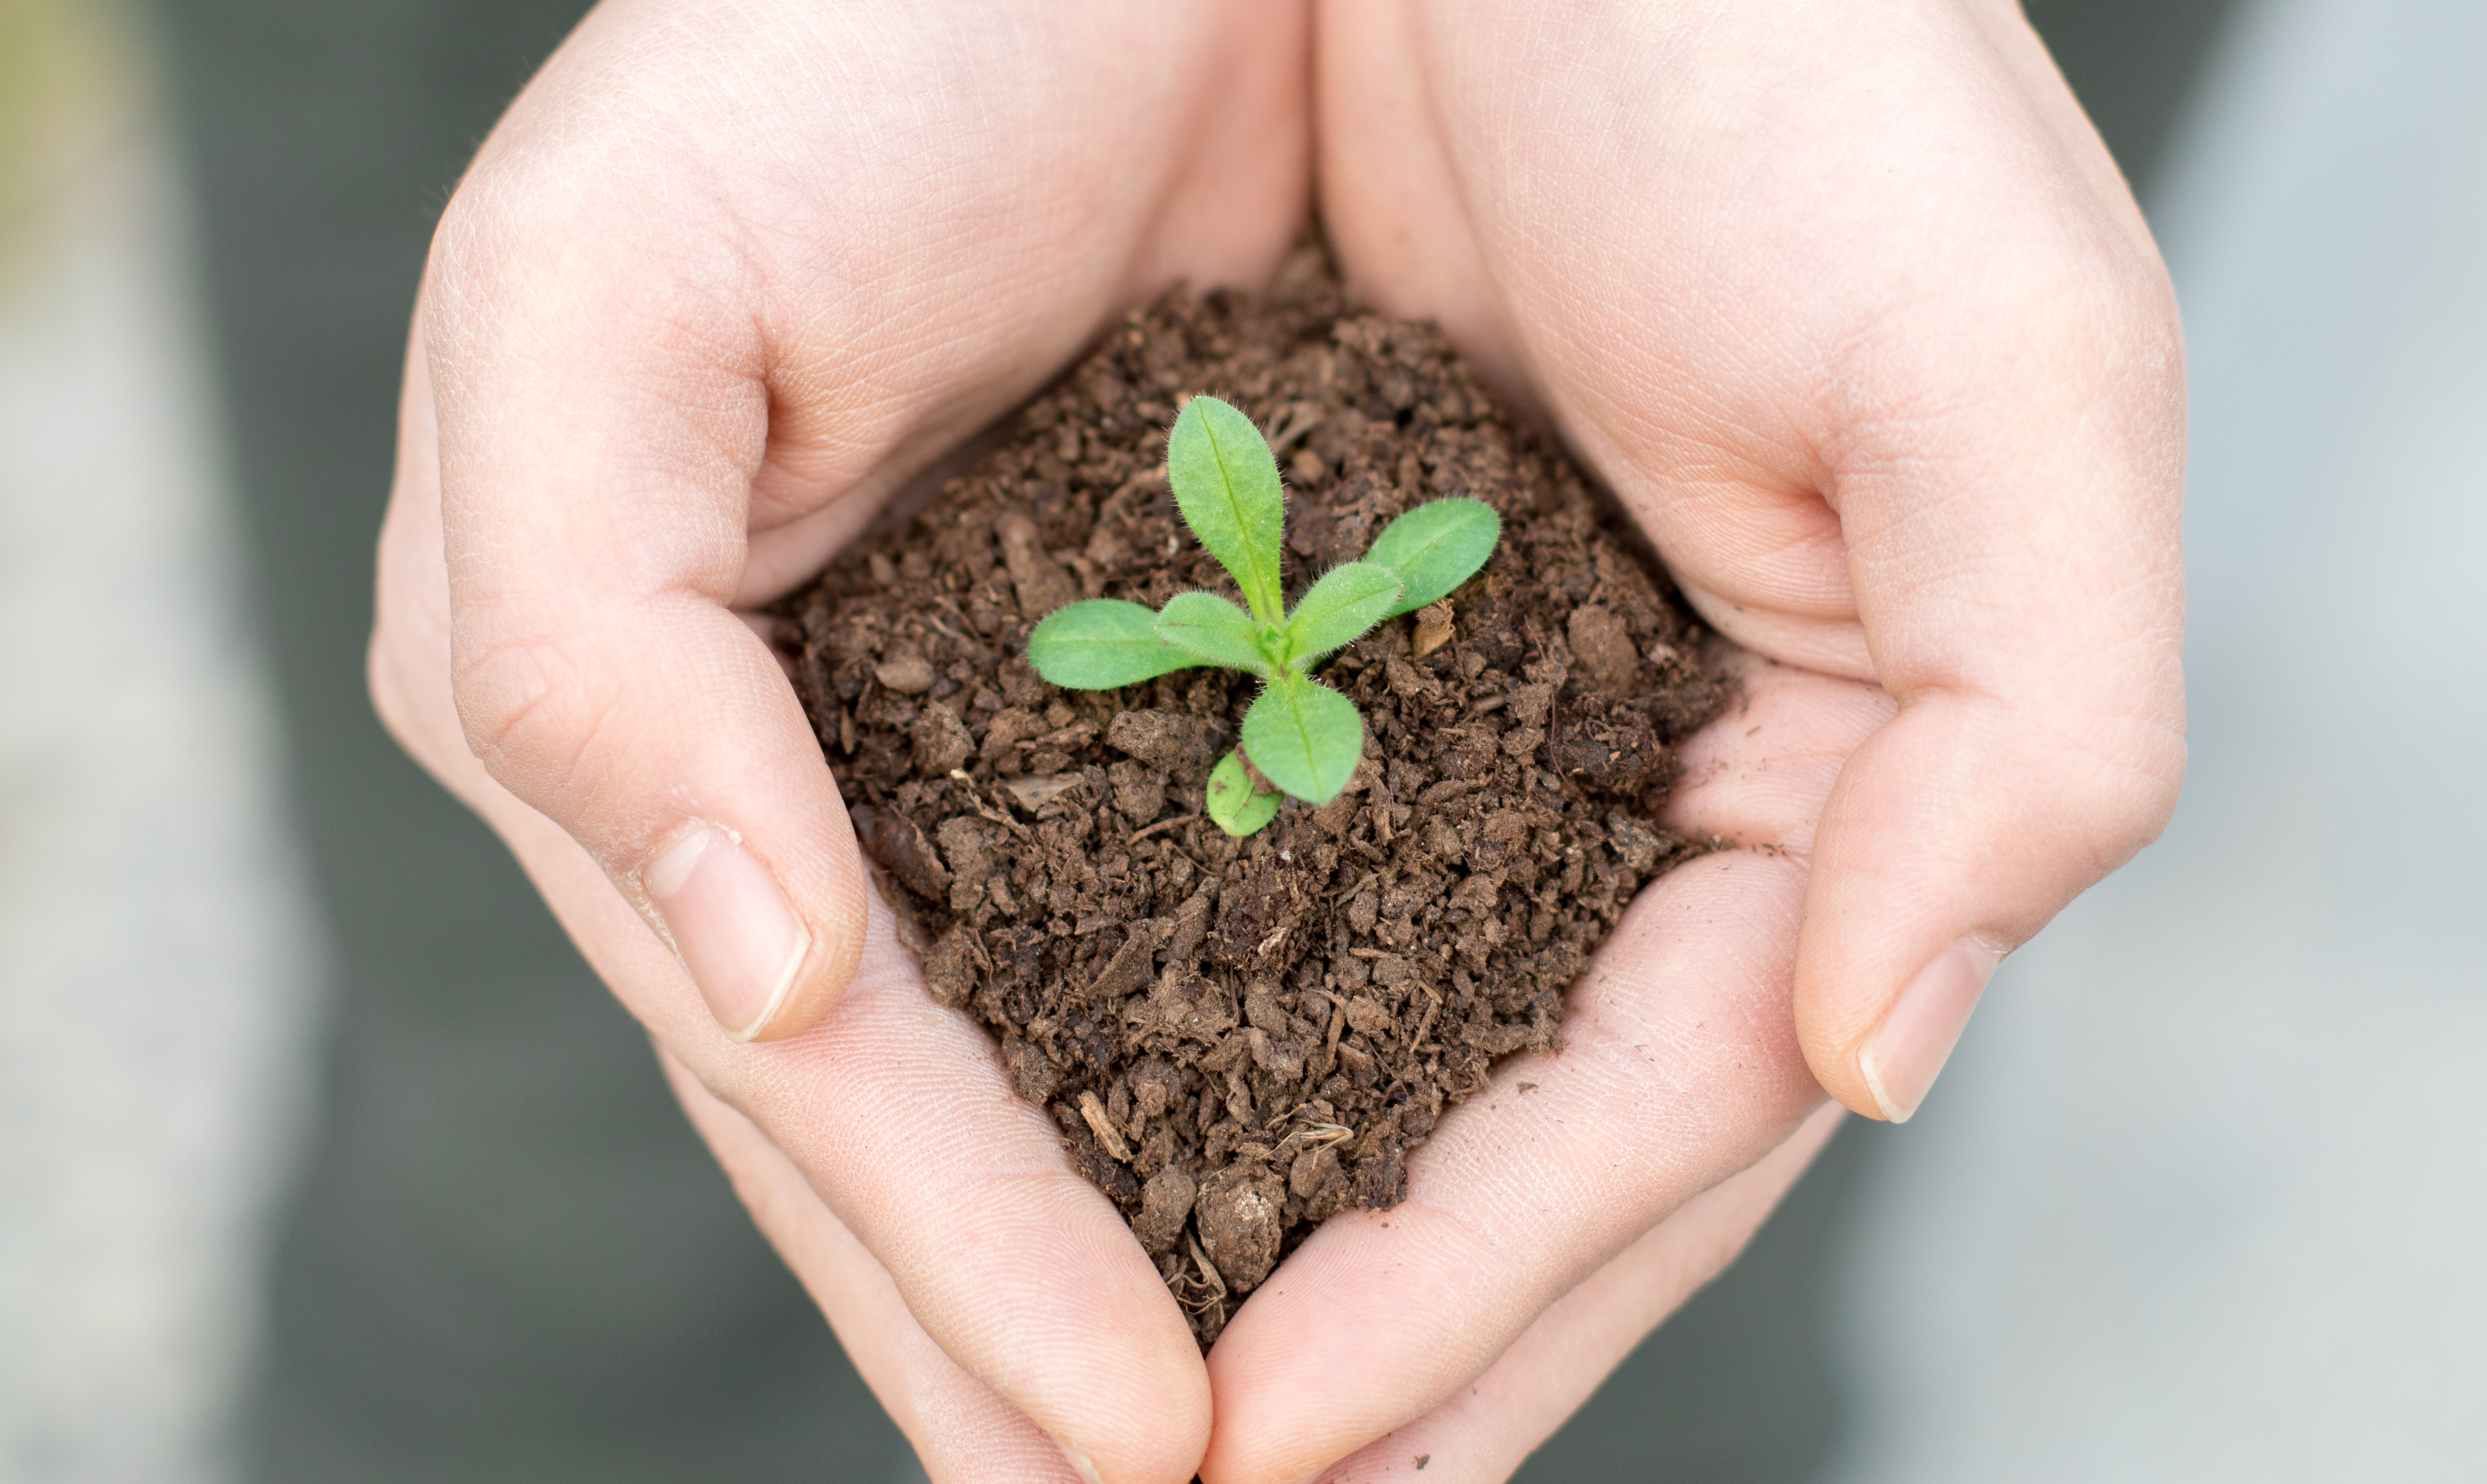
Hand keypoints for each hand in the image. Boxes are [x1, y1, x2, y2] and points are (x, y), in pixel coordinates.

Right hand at [372, 1, 1309, 1475]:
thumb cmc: (832, 31)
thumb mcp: (587, 303)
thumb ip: (573, 647)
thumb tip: (758, 978)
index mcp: (721, 722)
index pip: (839, 1068)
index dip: (965, 1264)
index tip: (1131, 1439)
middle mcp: (913, 762)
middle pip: (1004, 1120)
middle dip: (1085, 1339)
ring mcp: (1106, 727)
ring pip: (1180, 1062)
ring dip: (1276, 1265)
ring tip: (1343, 1457)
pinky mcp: (1302, 651)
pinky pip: (1356, 919)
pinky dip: (1405, 1078)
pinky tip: (1436, 1235)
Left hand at [1194, 1, 2185, 1476]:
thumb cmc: (1802, 68)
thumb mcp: (2008, 369)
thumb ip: (2024, 735)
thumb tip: (1873, 1057)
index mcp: (1800, 771)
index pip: (1653, 1109)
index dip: (1489, 1293)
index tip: (1285, 1440)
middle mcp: (1606, 782)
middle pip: (1481, 1133)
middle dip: (1349, 1343)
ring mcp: (1432, 723)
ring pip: (1321, 1045)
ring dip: (1208, 1237)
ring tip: (1067, 1425)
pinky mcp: (1255, 628)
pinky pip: (1175, 876)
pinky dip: (1107, 1026)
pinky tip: (1019, 1157)